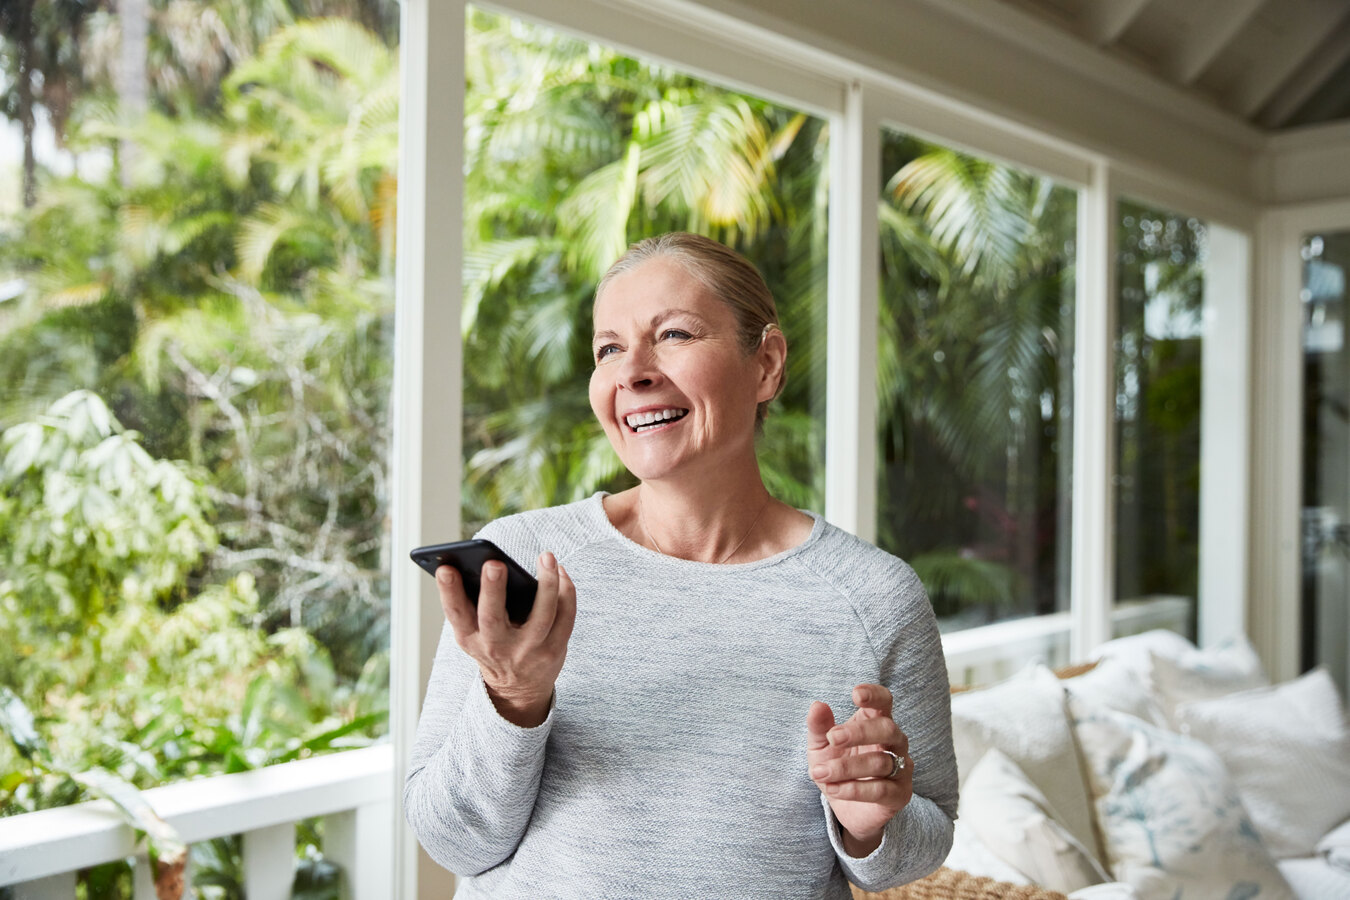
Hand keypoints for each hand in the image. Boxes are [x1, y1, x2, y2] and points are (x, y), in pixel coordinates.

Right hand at [437, 551, 575, 727]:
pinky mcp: (554, 650)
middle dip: (492, 590)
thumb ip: (475, 604)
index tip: (445, 568)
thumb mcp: (475, 633)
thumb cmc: (494, 645)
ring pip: (541, 616)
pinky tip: (561, 572)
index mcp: (470, 638)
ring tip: (546, 557)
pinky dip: (566, 592)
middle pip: (493, 618)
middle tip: (494, 563)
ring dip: (546, 585)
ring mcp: (528, 650)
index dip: (448, 592)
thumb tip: (486, 561)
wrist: (519, 688)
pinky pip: (565, 617)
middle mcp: (496, 646)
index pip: (456, 614)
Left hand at [806, 684, 911, 856]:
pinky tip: (833, 789)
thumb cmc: (837, 767)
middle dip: (859, 732)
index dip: (874, 695)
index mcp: (876, 722)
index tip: (856, 694)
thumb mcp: (820, 746)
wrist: (845, 808)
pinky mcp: (900, 794)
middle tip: (832, 738)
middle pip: (887, 728)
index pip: (884, 701)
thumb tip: (817, 705)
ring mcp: (901, 768)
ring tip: (820, 772)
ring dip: (846, 767)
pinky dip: (854, 789)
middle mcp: (894, 742)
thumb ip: (819, 726)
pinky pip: (881, 789)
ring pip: (881, 762)